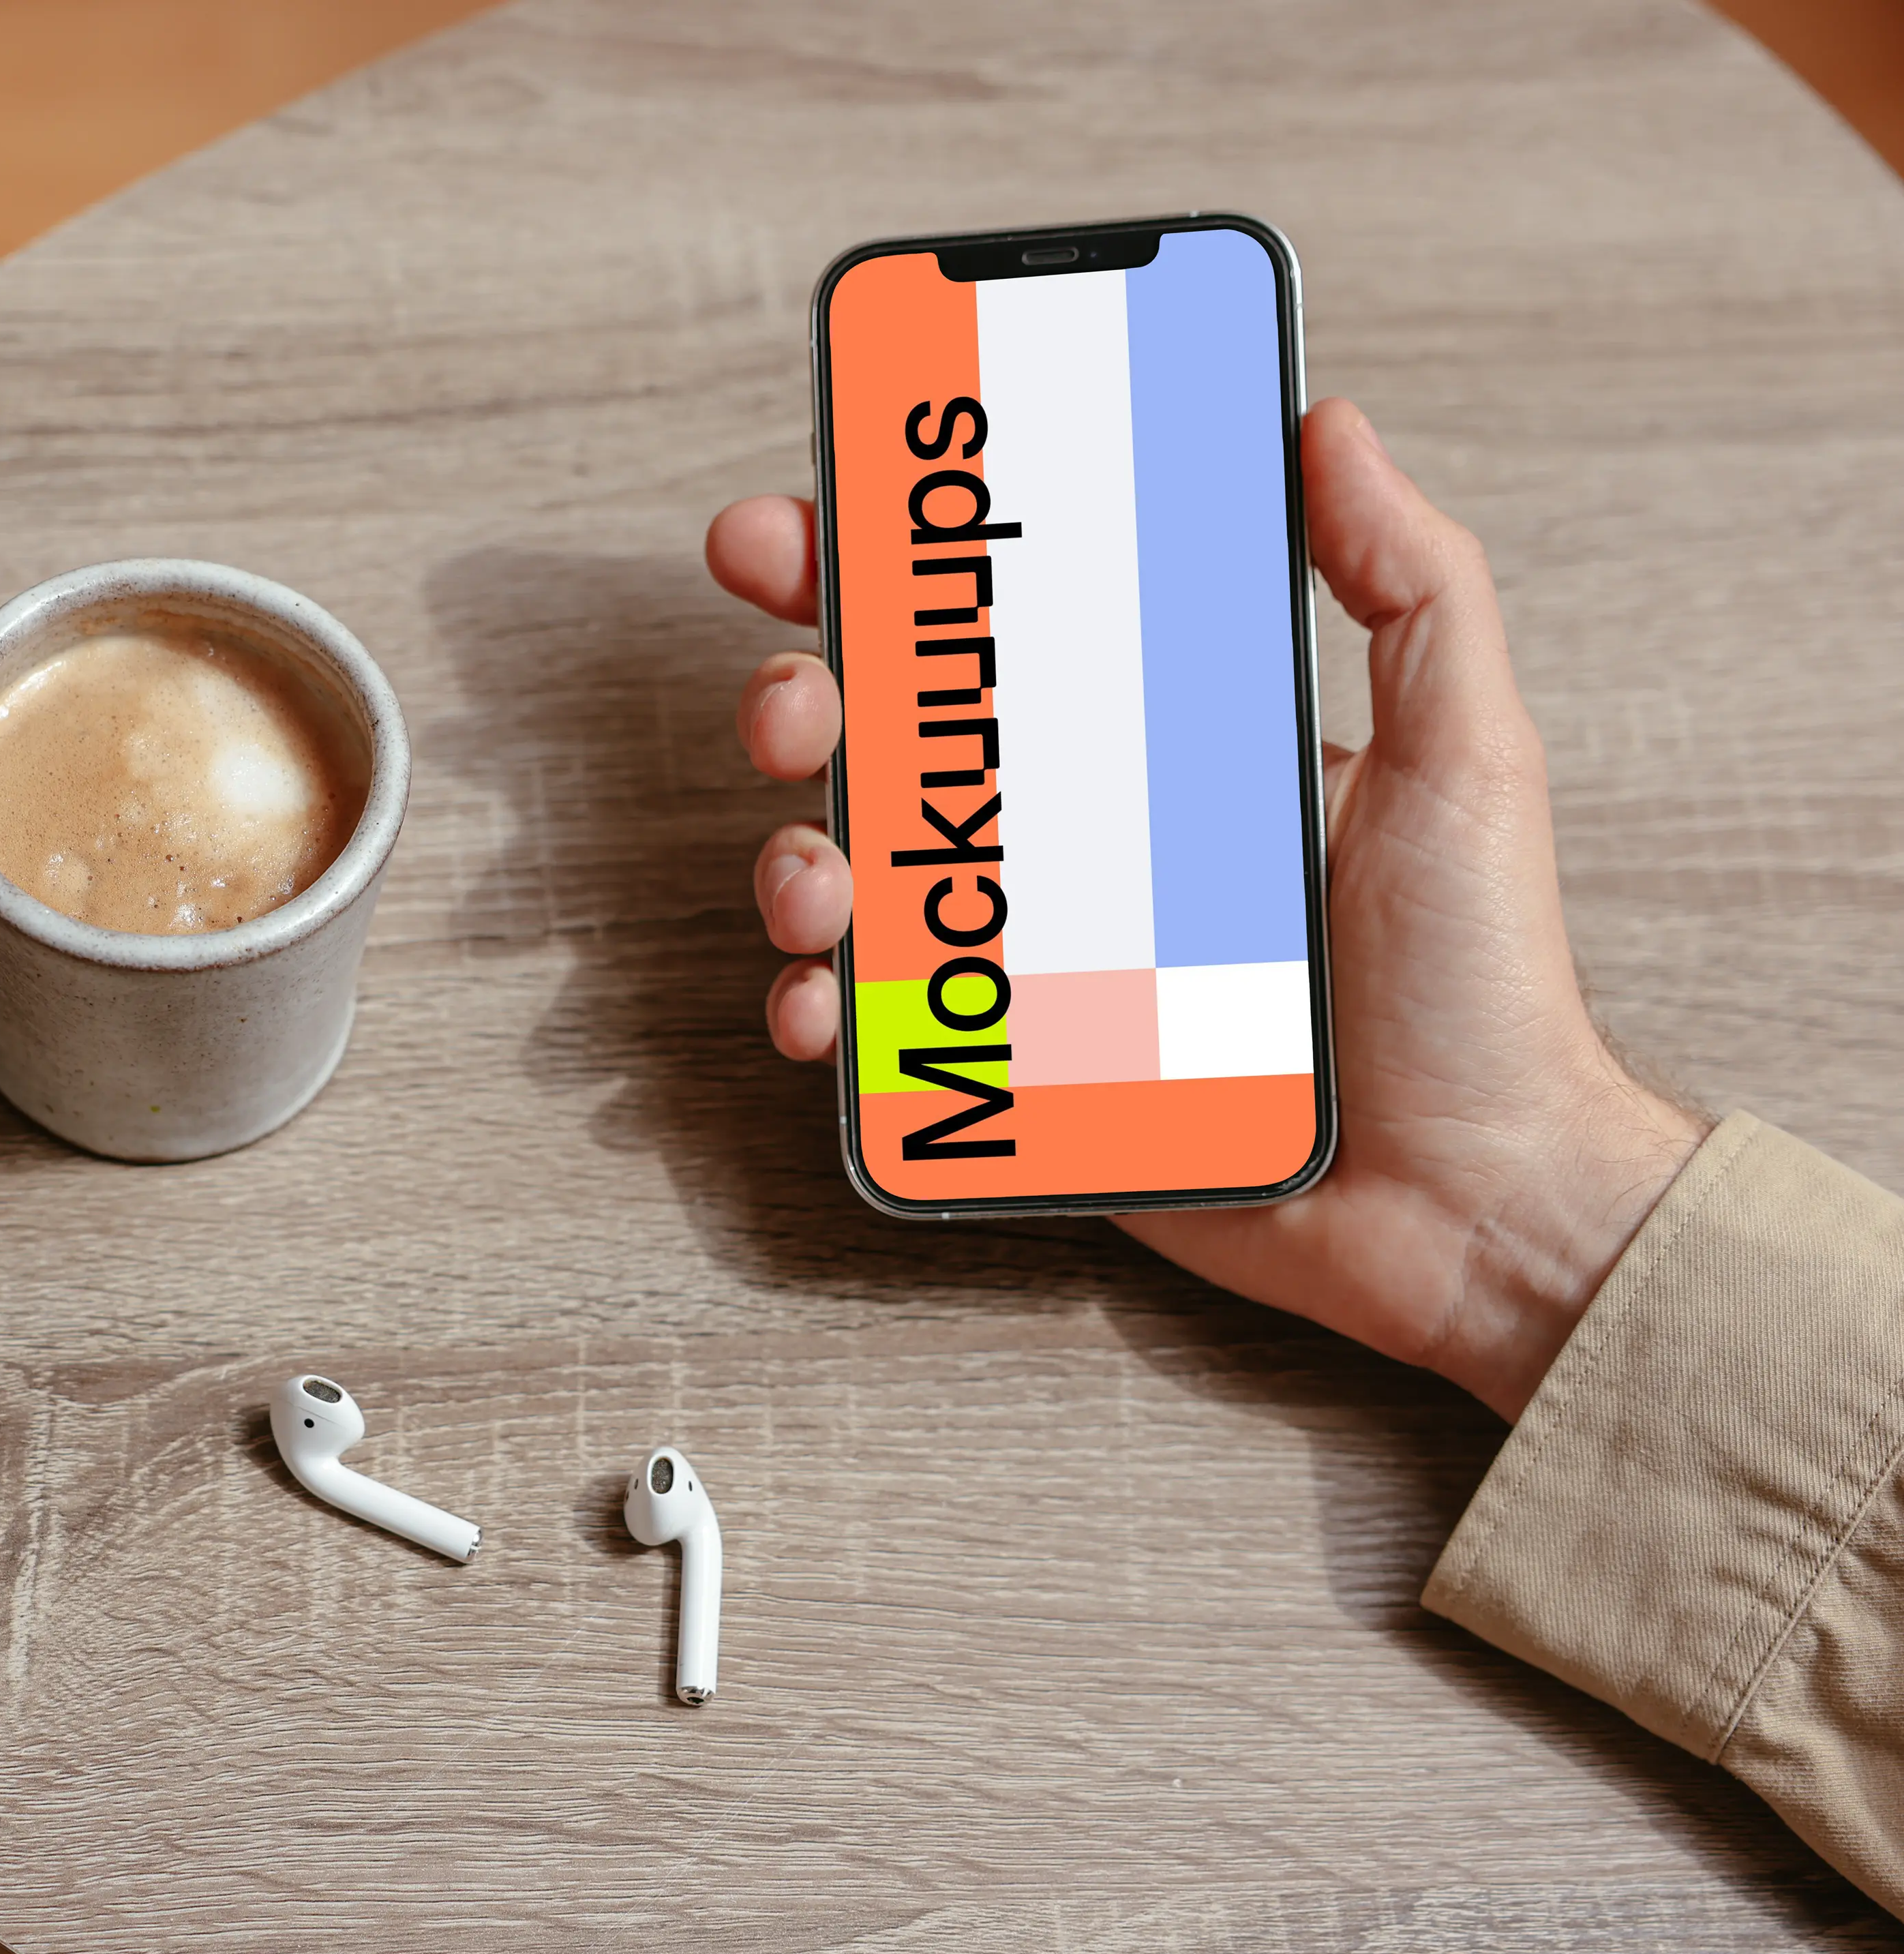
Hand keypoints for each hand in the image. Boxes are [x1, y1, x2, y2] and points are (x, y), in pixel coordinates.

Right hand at [705, 399, 1706, 1420]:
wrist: (1472, 1203)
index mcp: (1166, 747)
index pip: (1006, 628)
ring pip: (862, 881)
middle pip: (897, 741)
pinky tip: (824, 1004)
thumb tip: (1327, 424)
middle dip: (805, 697)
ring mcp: (1041, 958)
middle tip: (794, 702)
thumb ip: (1412, 584)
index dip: (891, 566)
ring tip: (816, 882)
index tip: (811, 520)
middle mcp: (1087, 843)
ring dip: (799, 861)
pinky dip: (825, 1012)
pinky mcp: (1021, 1073)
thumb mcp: (1465, 755)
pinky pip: (885, 1032)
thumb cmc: (1484, 985)